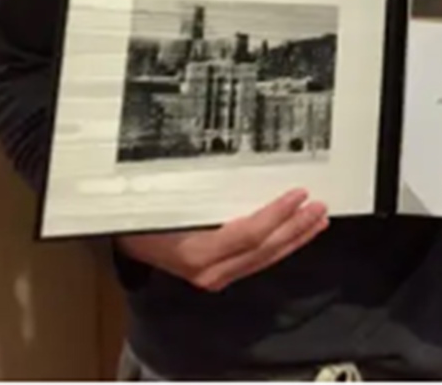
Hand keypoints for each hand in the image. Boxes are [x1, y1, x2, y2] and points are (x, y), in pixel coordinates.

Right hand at [116, 188, 328, 291]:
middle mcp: (209, 269)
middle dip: (296, 229)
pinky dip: (279, 245)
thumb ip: (200, 191)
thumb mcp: (164, 197)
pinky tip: (295, 233)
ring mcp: (215, 275)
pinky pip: (257, 260)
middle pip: (263, 250)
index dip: (277, 215)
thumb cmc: (140, 213)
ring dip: (294, 238)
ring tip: (317, 220)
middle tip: (320, 207)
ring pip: (264, 258)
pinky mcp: (220, 272)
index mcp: (197, 251)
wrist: (121, 239)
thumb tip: (237, 166)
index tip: (299, 195)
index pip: (249, 235)